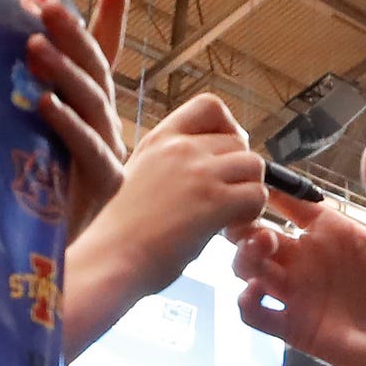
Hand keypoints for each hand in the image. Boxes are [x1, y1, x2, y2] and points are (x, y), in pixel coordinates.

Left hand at [29, 0, 132, 235]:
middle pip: (96, 74)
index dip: (110, 21)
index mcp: (96, 125)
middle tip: (46, 5)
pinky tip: (42, 101)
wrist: (57, 279)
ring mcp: (111, 162)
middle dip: (76, 35)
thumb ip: (22, 117)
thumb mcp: (27, 159)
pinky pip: (87, 149)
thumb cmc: (39, 221)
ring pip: (94, 104)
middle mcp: (109, 137)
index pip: (103, 63)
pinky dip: (66, 122)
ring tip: (34, 44)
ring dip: (65, 71)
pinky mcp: (104, 189)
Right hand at [73, 94, 271, 293]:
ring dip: (250, 193)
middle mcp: (180, 148)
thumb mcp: (139, 178)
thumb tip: (204, 170)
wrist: (108, 260)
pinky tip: (229, 232)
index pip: (210, 106)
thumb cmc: (120, 232)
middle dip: (240, 173)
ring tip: (230, 219)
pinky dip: (252, 215)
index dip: (229, 127)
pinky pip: (257, 195)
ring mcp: (199, 172)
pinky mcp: (214, 202)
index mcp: (160, 139)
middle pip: (239, 143)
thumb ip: (170, 166)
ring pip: (254, 166)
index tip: (225, 155)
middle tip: (227, 202)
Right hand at [232, 145, 365, 365]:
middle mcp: (312, 261)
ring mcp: (302, 295)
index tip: (254, 178)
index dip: (269, 189)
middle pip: (258, 234)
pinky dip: (245, 302)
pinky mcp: (298, 329)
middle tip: (248, 221)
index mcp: (334, 232)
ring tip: (262, 251)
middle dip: (243, 223)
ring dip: (243, 257)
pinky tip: (258, 291)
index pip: (290, 203)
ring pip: (250, 269)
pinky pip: (255, 314)